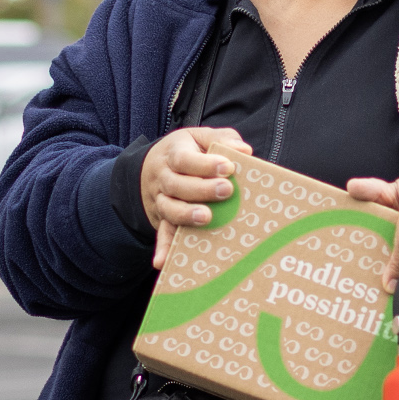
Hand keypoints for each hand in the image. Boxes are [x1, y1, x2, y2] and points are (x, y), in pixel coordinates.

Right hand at [143, 127, 250, 263]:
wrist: (153, 165)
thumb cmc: (189, 151)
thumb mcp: (201, 137)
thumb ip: (223, 139)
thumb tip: (244, 151)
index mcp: (173, 153)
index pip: (185, 158)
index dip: (205, 164)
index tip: (228, 167)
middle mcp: (163, 177)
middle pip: (177, 184)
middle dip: (202, 189)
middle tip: (227, 190)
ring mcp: (161, 199)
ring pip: (169, 208)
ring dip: (186, 215)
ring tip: (207, 218)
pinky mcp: (163, 218)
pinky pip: (162, 233)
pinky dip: (163, 248)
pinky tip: (163, 262)